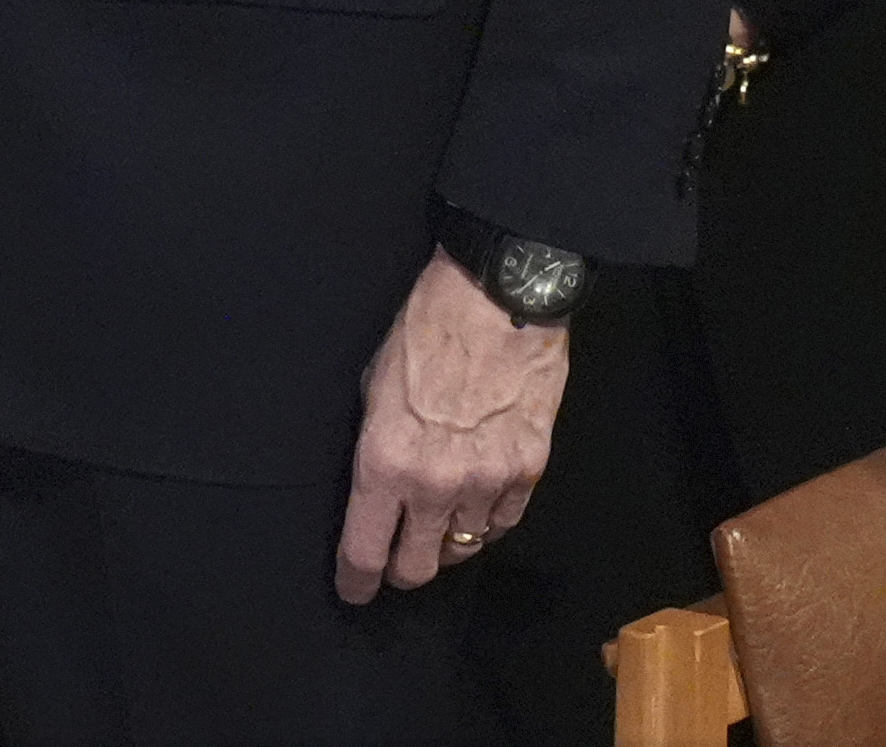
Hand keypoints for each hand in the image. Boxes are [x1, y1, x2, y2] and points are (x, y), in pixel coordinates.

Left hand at [337, 252, 567, 602]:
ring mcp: (487, 479)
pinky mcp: (529, 466)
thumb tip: (379, 493)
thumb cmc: (427, 332)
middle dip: (404, 569)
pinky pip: (504, 520)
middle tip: (401, 554)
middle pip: (417, 569)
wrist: (501, 296)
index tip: (356, 588)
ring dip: (450, 538)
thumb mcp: (374, 391)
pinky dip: (489, 518)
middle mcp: (435, 484)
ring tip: (445, 516)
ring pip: (464, 547)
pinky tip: (481, 497)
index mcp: (384, 464)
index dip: (356, 583)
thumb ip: (375, 452)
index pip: (364, 556)